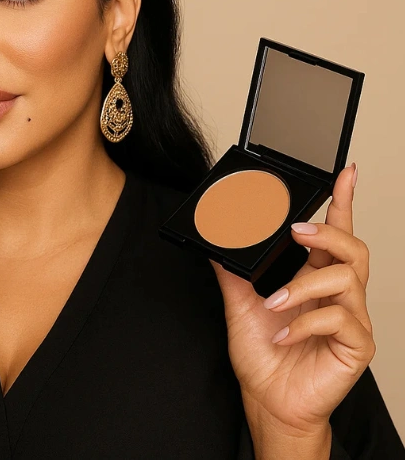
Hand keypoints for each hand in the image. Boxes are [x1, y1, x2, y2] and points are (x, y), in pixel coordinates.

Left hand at [210, 163, 374, 438]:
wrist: (267, 399)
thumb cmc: (261, 354)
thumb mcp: (240, 303)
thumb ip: (233, 272)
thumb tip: (215, 240)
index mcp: (313, 276)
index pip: (335, 233)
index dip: (343, 201)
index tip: (345, 172)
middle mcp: (337, 293)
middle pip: (353, 248)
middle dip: (328, 232)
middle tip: (297, 232)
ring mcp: (350, 319)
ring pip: (348, 279)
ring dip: (304, 285)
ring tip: (274, 302)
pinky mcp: (356, 345)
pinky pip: (340, 319)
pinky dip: (305, 321)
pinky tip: (283, 333)